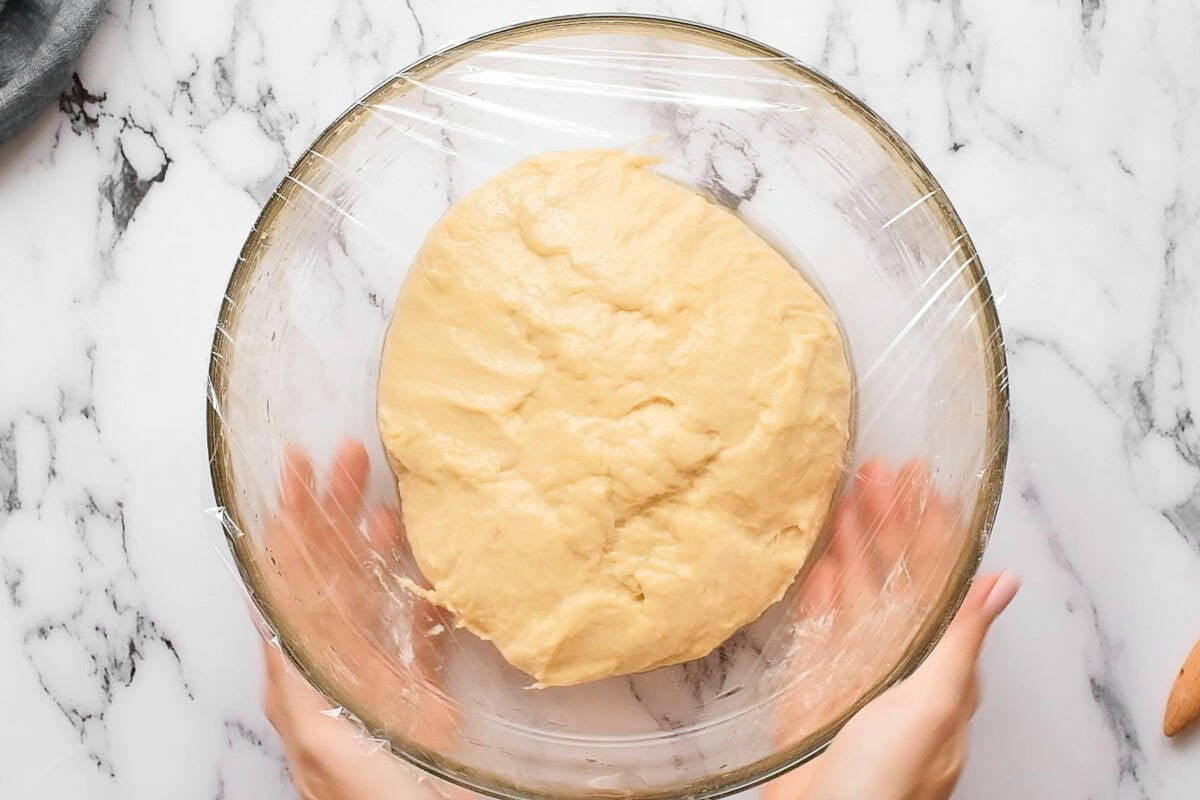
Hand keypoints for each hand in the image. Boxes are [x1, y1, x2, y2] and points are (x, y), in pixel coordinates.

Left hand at [258, 440, 465, 799]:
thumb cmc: (366, 793)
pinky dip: (422, 592)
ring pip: (372, 591)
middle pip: (330, 570)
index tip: (296, 466)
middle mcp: (336, 662)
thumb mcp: (321, 732)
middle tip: (351, 456)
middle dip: (335, 510)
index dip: (291, 518)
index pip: (289, 576)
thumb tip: (266, 611)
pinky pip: (417, 629)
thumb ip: (294, 675)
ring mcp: (378, 674)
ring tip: (385, 493)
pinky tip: (428, 564)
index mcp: (304, 668)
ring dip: (375, 541)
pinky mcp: (419, 692)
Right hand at [767, 459, 1019, 799]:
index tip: (923, 481)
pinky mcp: (817, 686)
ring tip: (844, 494)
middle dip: (889, 523)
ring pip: (858, 594)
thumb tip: (1003, 582)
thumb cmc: (886, 775)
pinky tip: (818, 558)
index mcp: (940, 668)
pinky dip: (821, 590)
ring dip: (854, 545)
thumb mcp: (933, 702)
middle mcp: (902, 663)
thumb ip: (961, 638)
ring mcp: (857, 672)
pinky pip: (821, 626)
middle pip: (896, 578)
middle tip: (875, 470)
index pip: (941, 582)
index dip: (933, 530)